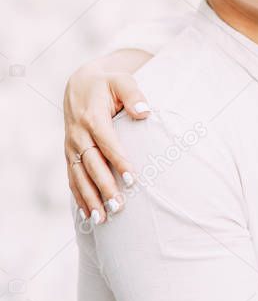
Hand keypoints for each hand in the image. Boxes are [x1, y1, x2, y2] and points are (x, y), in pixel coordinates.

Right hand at [64, 60, 149, 223]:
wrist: (80, 84)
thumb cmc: (107, 84)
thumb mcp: (121, 81)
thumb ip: (133, 94)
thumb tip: (144, 112)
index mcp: (92, 117)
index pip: (107, 143)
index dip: (119, 161)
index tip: (133, 180)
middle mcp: (78, 135)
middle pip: (92, 165)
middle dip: (104, 187)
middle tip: (119, 207)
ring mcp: (72, 146)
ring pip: (79, 176)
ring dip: (90, 198)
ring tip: (102, 219)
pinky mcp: (70, 155)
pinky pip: (72, 178)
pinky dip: (79, 197)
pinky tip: (89, 215)